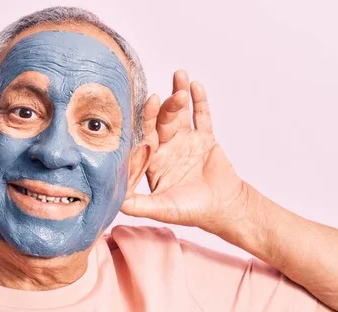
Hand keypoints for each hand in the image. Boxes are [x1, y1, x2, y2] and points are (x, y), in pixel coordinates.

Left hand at [121, 71, 247, 231]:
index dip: (145, 120)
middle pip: (162, 121)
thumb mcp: (162, 209)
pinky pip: (202, 116)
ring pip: (181, 114)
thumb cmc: (192, 211)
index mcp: (154, 161)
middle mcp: (167, 148)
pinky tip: (195, 86)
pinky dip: (200, 101)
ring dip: (179, 95)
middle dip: (163, 106)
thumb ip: (139, 205)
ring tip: (180, 75)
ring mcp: (186, 141)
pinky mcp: (206, 138)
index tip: (147, 104)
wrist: (223, 209)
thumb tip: (114, 203)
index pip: (145, 135)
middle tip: (162, 94)